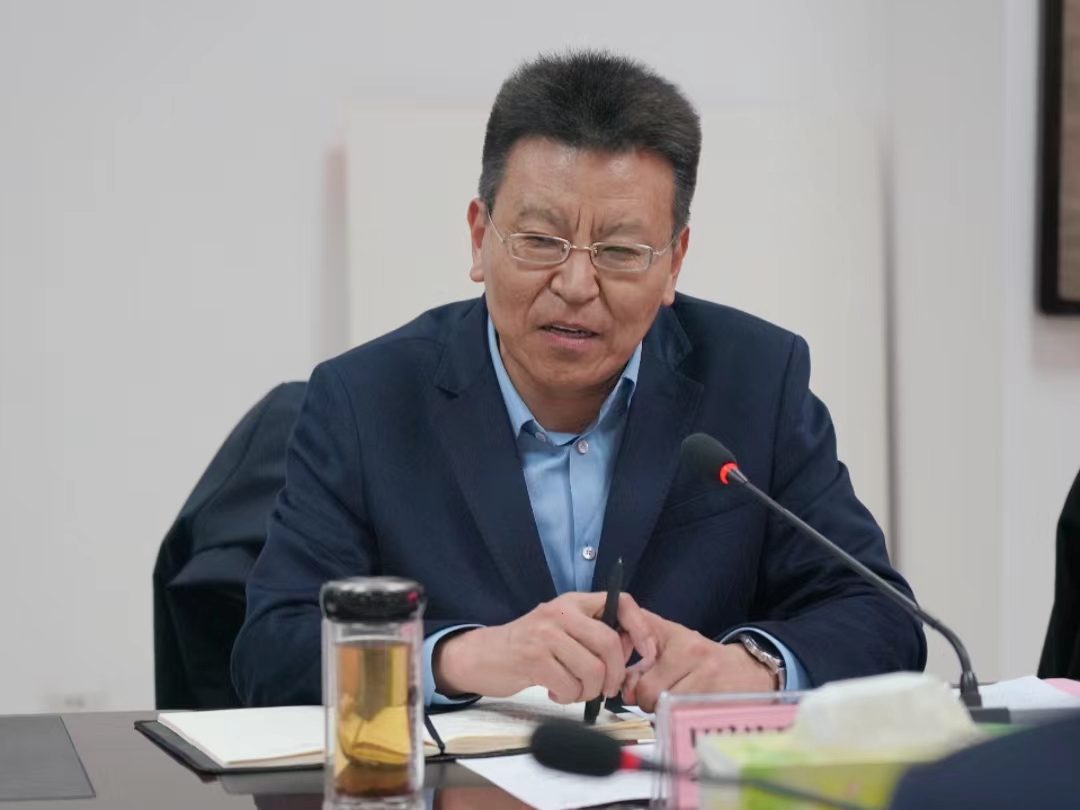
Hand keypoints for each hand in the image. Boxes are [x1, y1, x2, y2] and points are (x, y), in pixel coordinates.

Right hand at [433, 592, 656, 703]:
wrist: (481, 655)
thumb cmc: (528, 646)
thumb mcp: (562, 629)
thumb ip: (592, 632)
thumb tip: (631, 647)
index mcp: (573, 602)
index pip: (622, 602)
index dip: (641, 628)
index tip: (647, 652)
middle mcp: (560, 611)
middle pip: (609, 643)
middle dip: (615, 675)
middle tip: (606, 689)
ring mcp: (545, 633)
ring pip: (592, 669)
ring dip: (589, 691)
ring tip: (574, 690)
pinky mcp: (532, 658)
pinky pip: (569, 685)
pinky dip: (568, 697)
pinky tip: (556, 692)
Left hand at [621, 612, 775, 711]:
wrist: (748, 670)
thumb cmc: (702, 655)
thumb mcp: (671, 635)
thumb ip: (639, 639)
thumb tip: (622, 675)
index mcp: (683, 646)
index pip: (643, 680)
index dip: (637, 687)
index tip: (642, 685)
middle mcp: (699, 664)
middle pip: (652, 699)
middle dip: (649, 702)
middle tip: (660, 696)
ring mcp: (713, 688)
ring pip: (668, 713)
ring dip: (666, 714)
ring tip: (675, 703)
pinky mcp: (723, 709)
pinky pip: (688, 725)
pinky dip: (683, 723)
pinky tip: (688, 712)